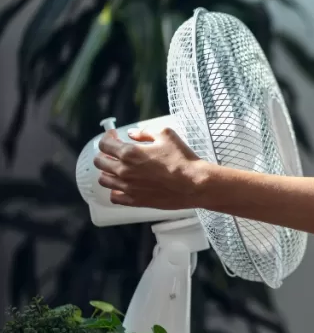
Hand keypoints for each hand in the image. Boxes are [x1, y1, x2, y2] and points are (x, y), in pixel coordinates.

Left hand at [93, 126, 208, 209]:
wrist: (194, 183)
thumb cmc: (182, 159)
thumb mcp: (167, 135)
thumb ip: (145, 132)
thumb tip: (132, 134)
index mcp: (129, 153)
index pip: (105, 145)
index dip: (107, 138)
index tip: (112, 137)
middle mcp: (124, 171)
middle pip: (100, 162)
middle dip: (104, 154)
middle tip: (113, 152)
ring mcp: (128, 187)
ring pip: (103, 180)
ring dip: (107, 172)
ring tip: (116, 169)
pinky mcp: (135, 200)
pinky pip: (114, 197)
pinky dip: (115, 190)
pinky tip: (122, 186)